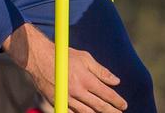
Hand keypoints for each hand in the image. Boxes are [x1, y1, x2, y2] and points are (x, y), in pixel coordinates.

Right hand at [3, 24, 127, 111]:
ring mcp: (66, 99)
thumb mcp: (85, 58)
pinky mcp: (57, 102)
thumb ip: (101, 71)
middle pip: (98, 106)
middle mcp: (77, 91)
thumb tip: (116, 81)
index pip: (106, 94)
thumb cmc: (64, 56)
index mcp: (86, 79)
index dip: (116, 101)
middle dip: (111, 111)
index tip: (124, 105)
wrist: (40, 59)